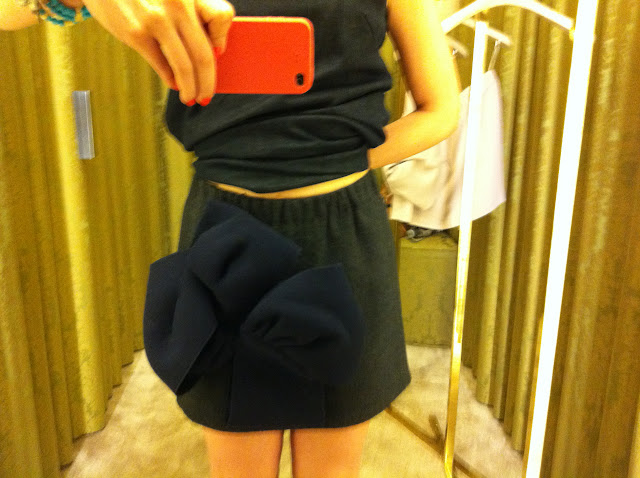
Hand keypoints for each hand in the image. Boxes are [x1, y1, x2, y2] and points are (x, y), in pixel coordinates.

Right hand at [81, 0, 234, 104]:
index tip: (218, 54)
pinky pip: (162, 65)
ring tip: (190, 97)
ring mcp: (157, 20)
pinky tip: (173, 84)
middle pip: (205, 54)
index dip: (222, 41)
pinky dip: (171, 80)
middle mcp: (179, 5)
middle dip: (208, 82)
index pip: (222, 17)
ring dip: (191, 88)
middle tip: (207, 95)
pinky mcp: (136, 33)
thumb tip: (212, 48)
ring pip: (186, 66)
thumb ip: (190, 11)